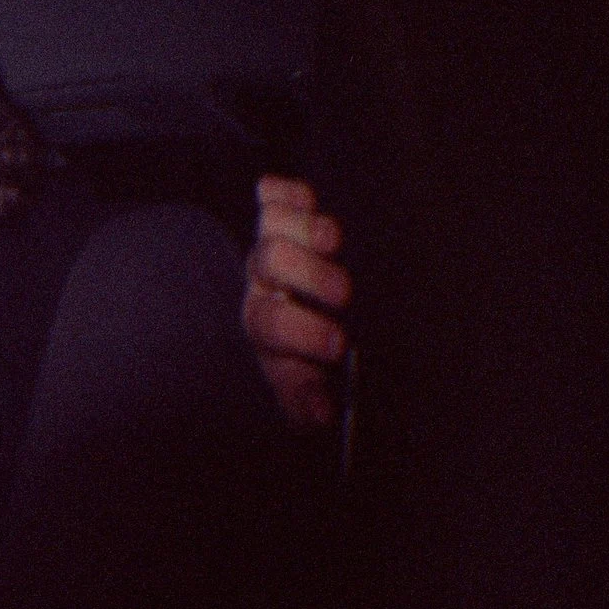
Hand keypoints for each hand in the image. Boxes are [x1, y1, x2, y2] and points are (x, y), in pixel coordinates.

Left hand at [243, 175, 350, 426]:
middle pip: (270, 262)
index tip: (338, 344)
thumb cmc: (309, 355)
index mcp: (269, 327)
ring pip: (273, 225)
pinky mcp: (280, 216)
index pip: (274, 326)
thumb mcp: (306, 383)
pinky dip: (289, 193)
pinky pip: (275, 195)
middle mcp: (264, 284)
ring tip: (333, 241)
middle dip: (308, 276)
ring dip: (304, 229)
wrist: (299, 318)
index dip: (302, 334)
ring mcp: (271, 246)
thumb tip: (321, 415)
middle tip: (343, 294)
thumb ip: (309, 400)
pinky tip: (303, 199)